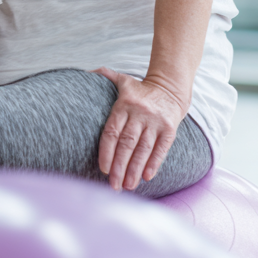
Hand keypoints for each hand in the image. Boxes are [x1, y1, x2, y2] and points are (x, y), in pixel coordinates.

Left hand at [93, 68, 188, 190]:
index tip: (103, 169)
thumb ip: (104, 76)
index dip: (107, 151)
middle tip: (113, 185)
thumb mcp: (122, 80)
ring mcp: (155, 122)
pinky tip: (146, 177)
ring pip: (143, 149)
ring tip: (128, 186)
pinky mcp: (170, 130)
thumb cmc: (140, 90)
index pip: (112, 131)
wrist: (171, 89)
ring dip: (135, 169)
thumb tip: (86, 72)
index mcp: (124, 105)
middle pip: (127, 144)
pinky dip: (154, 164)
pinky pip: (162, 149)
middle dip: (119, 166)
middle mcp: (139, 114)